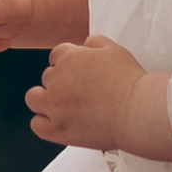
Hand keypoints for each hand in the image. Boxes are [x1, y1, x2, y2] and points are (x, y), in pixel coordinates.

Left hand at [26, 36, 168, 153]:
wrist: (137, 111)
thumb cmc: (130, 82)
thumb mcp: (115, 50)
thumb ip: (96, 42)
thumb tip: (86, 43)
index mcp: (69, 57)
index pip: (57, 55)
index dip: (68, 64)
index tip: (78, 73)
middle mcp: (57, 80)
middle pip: (47, 77)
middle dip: (60, 82)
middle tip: (79, 92)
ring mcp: (55, 105)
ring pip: (34, 98)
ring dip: (44, 99)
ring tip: (62, 106)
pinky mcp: (58, 129)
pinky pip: (37, 125)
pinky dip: (44, 123)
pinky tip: (58, 122)